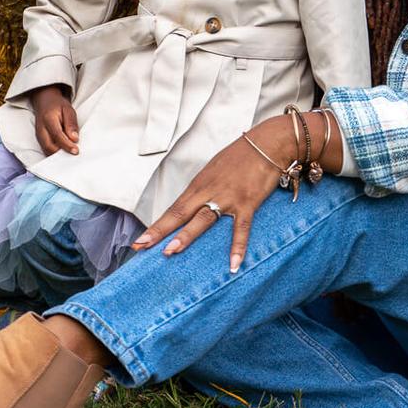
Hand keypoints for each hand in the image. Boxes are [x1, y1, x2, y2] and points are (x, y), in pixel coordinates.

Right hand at [31, 84, 79, 154]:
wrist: (44, 101)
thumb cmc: (58, 105)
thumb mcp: (68, 109)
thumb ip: (71, 123)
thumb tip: (74, 139)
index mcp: (48, 119)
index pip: (57, 135)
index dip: (67, 145)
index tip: (76, 151)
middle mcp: (41, 128)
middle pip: (49, 146)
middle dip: (61, 153)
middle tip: (73, 153)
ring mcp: (38, 135)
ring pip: (47, 150)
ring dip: (58, 154)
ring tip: (69, 154)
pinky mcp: (39, 139)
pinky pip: (46, 150)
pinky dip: (54, 153)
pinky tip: (63, 152)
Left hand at [133, 114, 295, 271]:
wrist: (266, 144)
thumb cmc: (240, 157)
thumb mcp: (214, 171)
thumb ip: (203, 191)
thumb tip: (193, 208)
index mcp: (199, 185)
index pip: (173, 209)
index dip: (157, 226)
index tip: (140, 241)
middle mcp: (208, 192)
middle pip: (180, 214)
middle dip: (160, 231)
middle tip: (143, 246)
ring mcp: (227, 198)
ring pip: (203, 219)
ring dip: (186, 236)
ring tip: (172, 252)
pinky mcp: (247, 203)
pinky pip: (241, 228)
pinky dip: (238, 246)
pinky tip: (233, 264)